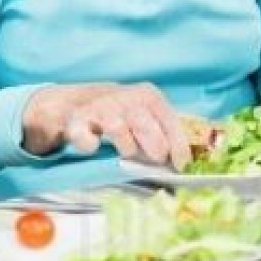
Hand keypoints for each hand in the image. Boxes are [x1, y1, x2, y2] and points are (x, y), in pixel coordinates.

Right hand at [22, 82, 191, 169]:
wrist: (85, 101)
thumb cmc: (127, 115)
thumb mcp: (150, 116)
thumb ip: (166, 133)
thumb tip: (184, 162)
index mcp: (148, 96)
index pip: (168, 119)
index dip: (177, 143)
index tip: (182, 164)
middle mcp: (125, 98)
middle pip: (144, 123)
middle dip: (155, 145)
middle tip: (157, 160)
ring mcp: (100, 108)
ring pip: (117, 129)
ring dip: (127, 147)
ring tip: (128, 152)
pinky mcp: (77, 121)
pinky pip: (85, 137)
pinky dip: (90, 145)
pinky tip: (95, 146)